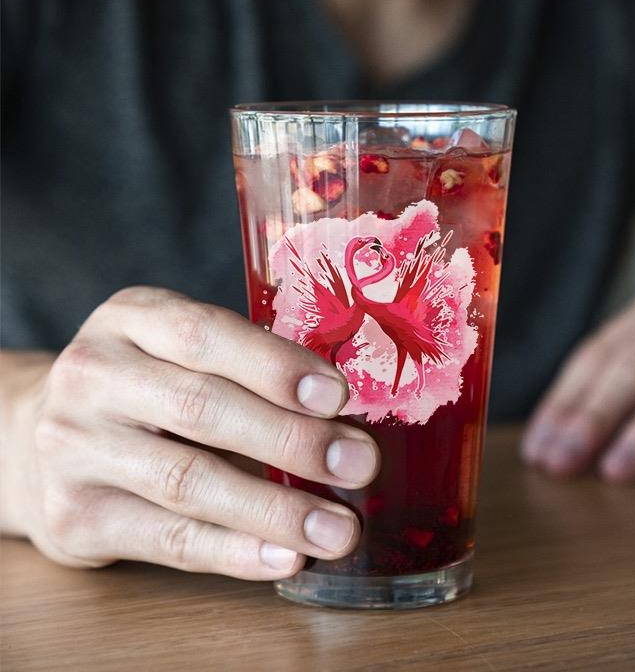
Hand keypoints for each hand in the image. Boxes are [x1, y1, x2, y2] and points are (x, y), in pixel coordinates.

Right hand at [8, 287, 378, 577]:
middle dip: (291, 439)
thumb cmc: (142, 386)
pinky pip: (167, 539)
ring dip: (274, 509)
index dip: (274, 365)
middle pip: (201, 407)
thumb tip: (343, 410)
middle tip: (358, 463)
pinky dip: (234, 550)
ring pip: (188, 480)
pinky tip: (285, 556)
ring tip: (338, 528)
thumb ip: (242, 363)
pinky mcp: (75, 515)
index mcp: (132, 317)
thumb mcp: (175, 348)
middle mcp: (94, 374)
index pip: (205, 334)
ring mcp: (76, 446)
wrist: (38, 442)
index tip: (337, 395)